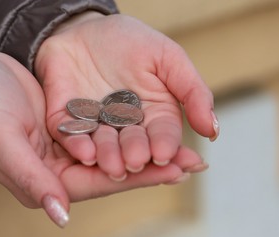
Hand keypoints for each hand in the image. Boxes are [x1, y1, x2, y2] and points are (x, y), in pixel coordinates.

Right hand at [0, 50, 204, 227]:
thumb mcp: (4, 143)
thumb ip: (31, 180)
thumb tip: (60, 217)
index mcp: (49, 181)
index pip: (103, 184)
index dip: (140, 178)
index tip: (175, 172)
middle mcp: (63, 169)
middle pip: (117, 172)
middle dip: (155, 167)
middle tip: (192, 161)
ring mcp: (70, 149)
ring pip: (118, 153)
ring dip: (149, 149)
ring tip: (183, 147)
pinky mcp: (73, 129)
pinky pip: (109, 133)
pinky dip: (132, 132)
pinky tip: (153, 128)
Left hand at [35, 13, 218, 180]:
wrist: (83, 27)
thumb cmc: (129, 41)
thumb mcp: (167, 58)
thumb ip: (192, 91)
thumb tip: (212, 131)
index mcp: (153, 115)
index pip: (163, 134)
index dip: (164, 145)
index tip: (163, 154)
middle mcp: (126, 127)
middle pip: (133, 145)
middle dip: (135, 154)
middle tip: (136, 161)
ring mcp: (95, 126)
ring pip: (103, 146)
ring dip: (108, 157)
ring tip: (113, 166)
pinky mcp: (65, 122)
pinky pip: (71, 135)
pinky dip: (77, 145)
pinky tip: (85, 154)